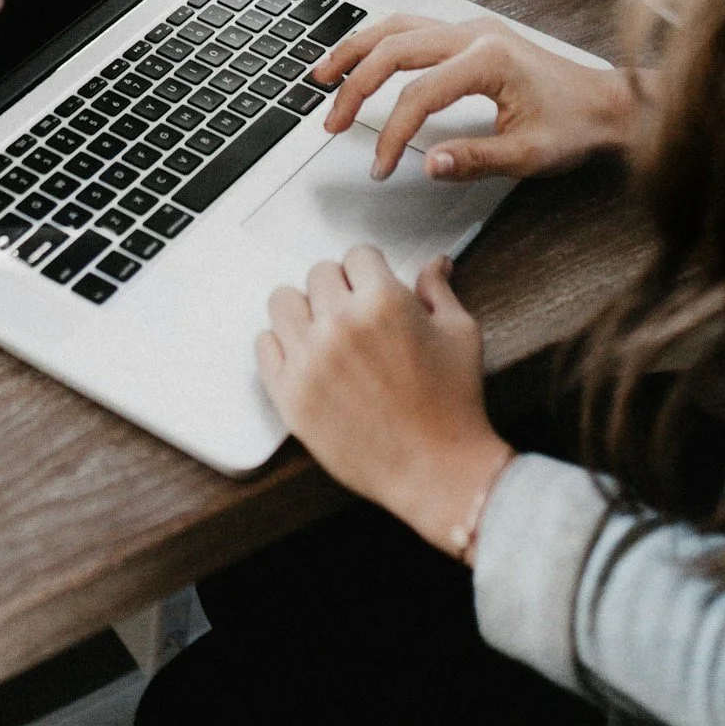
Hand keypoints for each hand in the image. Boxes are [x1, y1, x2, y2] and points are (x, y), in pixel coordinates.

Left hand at [256, 247, 513, 554]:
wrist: (436, 471)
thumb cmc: (453, 406)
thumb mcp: (460, 335)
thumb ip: (438, 291)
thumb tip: (435, 264)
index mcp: (383, 301)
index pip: (357, 255)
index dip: (370, 272)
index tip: (373, 288)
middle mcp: (340, 324)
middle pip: (318, 274)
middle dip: (340, 288)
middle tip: (355, 315)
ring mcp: (309, 359)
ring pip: (283, 301)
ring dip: (305, 311)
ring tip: (325, 332)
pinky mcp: (289, 394)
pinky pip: (264, 345)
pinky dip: (282, 346)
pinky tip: (307, 358)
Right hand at [313, 13, 637, 180]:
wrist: (608, 103)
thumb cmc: (576, 126)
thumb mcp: (530, 155)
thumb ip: (476, 159)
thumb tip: (428, 163)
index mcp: (488, 60)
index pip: (418, 95)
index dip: (392, 134)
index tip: (381, 166)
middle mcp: (475, 34)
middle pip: (394, 48)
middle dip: (355, 86)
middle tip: (332, 122)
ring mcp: (472, 28)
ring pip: (397, 26)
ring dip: (357, 50)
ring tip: (324, 76)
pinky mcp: (472, 34)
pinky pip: (412, 27)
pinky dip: (379, 42)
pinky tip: (362, 58)